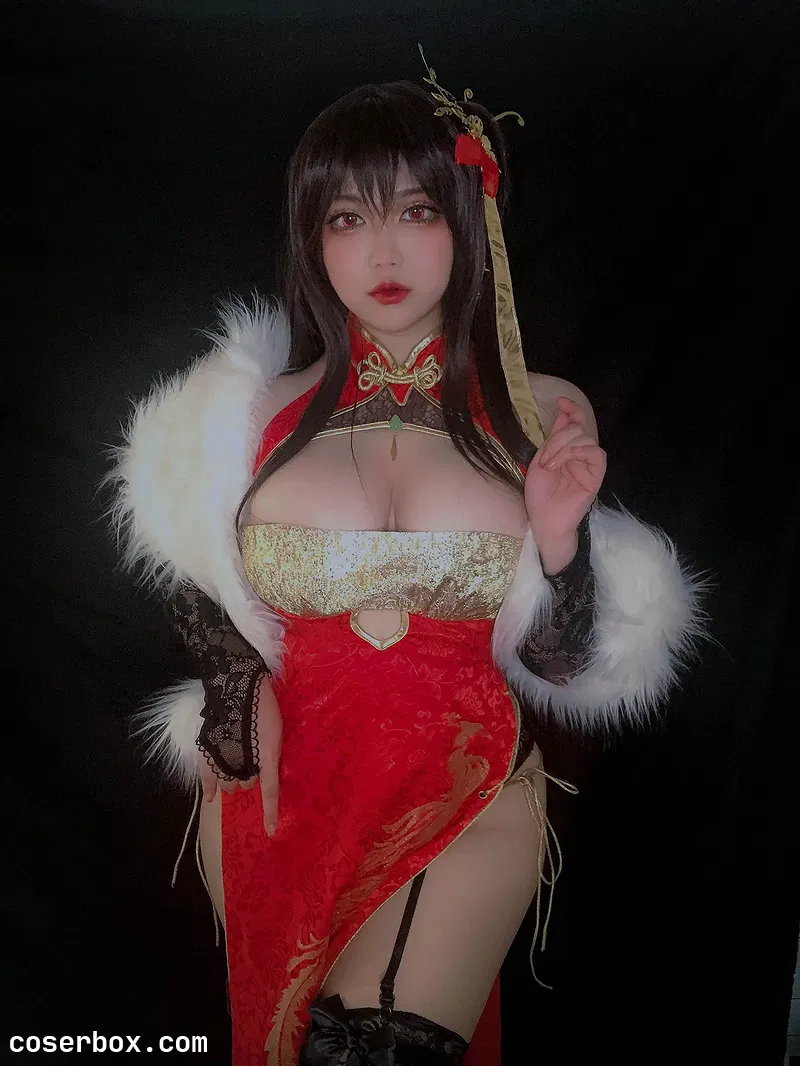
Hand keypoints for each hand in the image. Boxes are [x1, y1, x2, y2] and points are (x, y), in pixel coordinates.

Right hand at [198, 671, 282, 837]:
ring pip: (228, 782)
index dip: (270, 813)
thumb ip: (272, 756)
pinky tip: (210, 799)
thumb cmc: (265, 708)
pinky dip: (209, 789)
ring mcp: (224, 757)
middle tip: (252, 758)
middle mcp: (244, 761)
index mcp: (266, 756)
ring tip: (237, 760)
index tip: (271, 832)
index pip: (270, 792)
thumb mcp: (277, 733)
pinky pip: (207, 778)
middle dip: (250, 776)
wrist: (240, 685)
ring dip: (234, 777)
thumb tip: (265, 775)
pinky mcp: (210, 751)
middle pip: (247, 783)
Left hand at [525, 396, 606, 547]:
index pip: (576, 423)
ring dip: (563, 447)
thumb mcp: (541, 460)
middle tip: (544, 458)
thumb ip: (553, 438)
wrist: (543, 520)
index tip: (560, 402)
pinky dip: (576, 453)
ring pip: (586, 439)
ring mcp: (589, 465)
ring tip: (549, 465)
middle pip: (578, 428)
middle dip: (558, 437)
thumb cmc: (539, 495)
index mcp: (567, 449)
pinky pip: (596, 454)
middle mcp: (580, 455)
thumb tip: (563, 413)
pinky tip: (561, 464)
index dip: (572, 409)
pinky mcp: (596, 476)